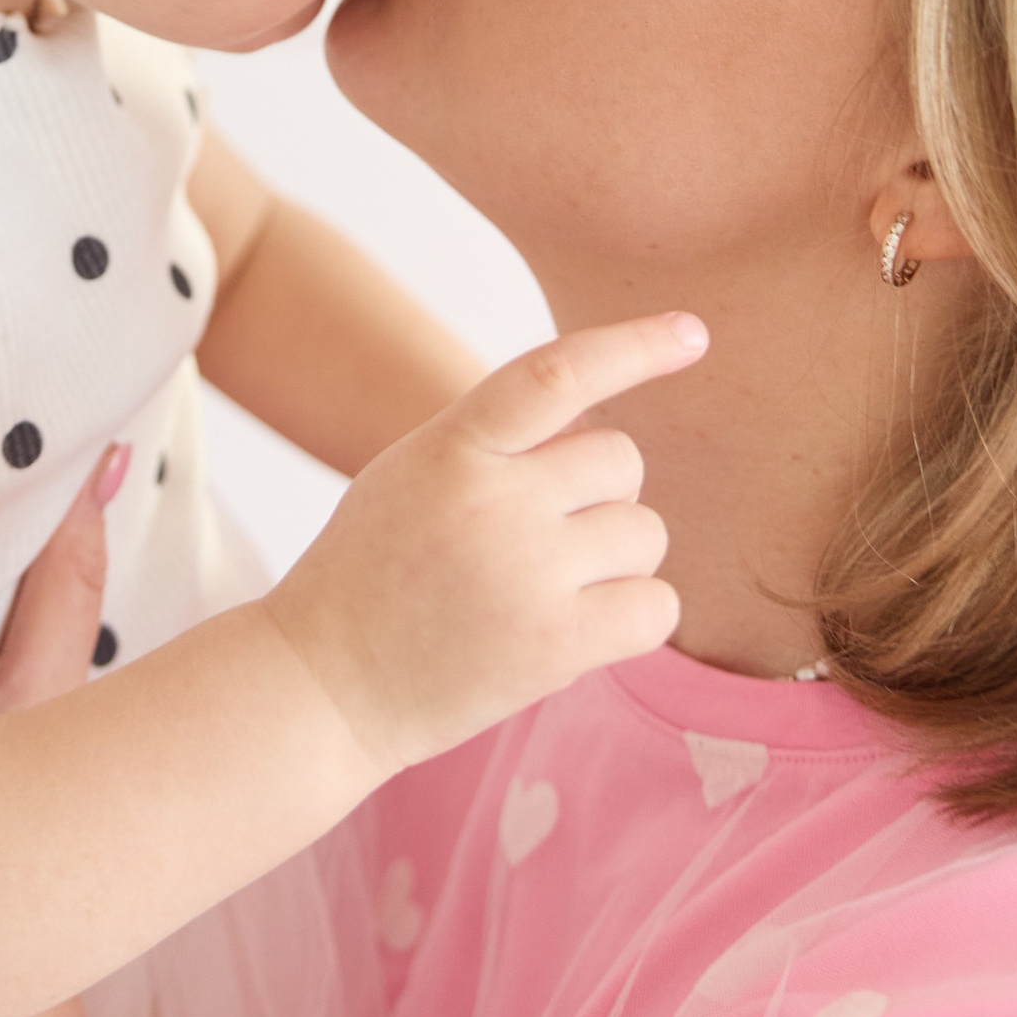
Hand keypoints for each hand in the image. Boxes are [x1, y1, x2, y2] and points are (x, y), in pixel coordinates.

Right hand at [260, 312, 703, 779]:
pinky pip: (656, 605)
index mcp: (452, 447)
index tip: (692, 332)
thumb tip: (605, 433)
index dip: (632, 348)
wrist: (325, 684)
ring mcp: (527, 574)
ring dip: (617, 558)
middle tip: (546, 536)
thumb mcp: (412, 474)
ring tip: (548, 588)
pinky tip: (584, 626)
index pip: (556, 375)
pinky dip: (635, 614)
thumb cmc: (373, 573)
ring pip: (645, 532)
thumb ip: (493, 442)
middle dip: (603, 493)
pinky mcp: (555, 646)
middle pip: (621, 460)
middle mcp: (493, 501)